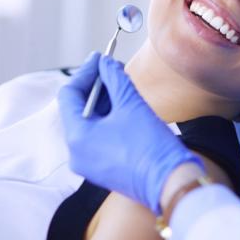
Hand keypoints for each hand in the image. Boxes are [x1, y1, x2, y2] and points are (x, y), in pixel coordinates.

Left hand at [58, 52, 204, 213]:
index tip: (100, 57)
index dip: (85, 72)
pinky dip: (107, 119)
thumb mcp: (131, 104)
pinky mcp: (102, 168)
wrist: (170, 182)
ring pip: (88, 123)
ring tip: (120, 83)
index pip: (69, 94)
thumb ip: (114, 78)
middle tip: (112, 67)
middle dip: (95, 85)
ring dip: (102, 101)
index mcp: (77, 137)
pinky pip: (97, 137)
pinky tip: (123, 104)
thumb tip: (105, 63)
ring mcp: (88, 163)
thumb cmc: (150, 145)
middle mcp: (76, 153)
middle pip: (77, 109)